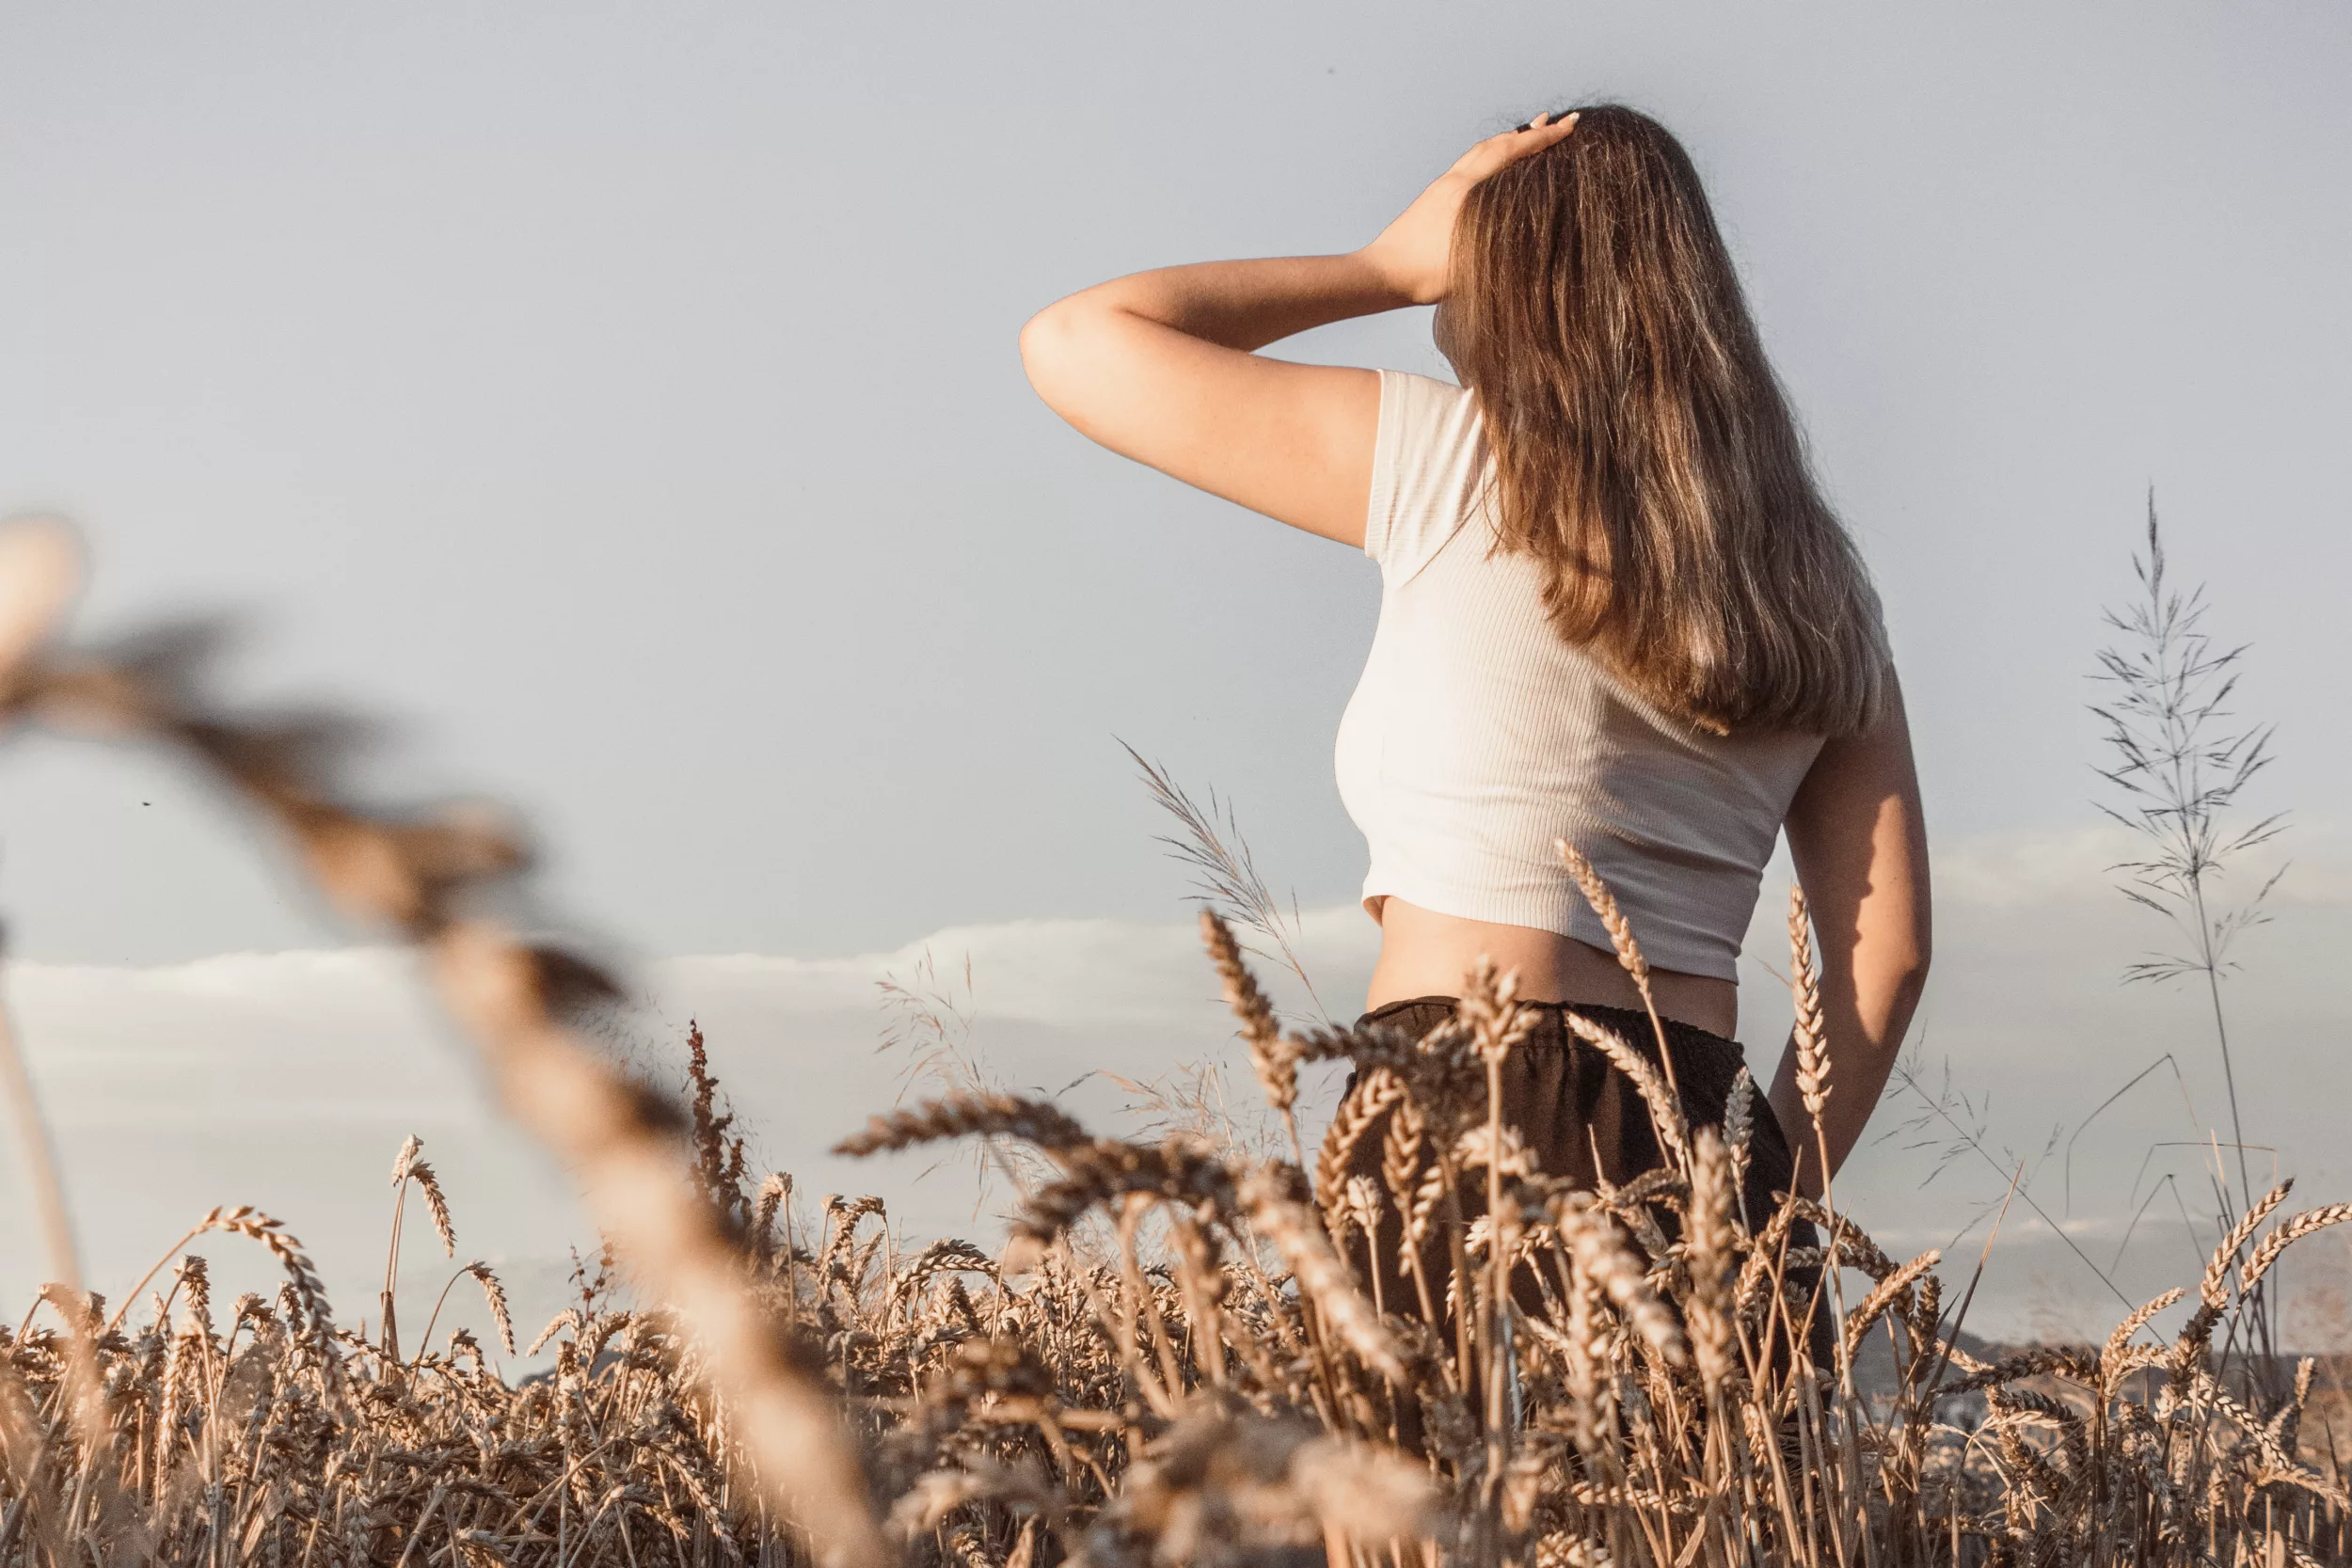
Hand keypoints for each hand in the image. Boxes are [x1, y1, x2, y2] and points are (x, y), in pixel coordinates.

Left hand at [1357, 111, 1580, 305]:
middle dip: (1529, 132)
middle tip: (1554, 120)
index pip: (1512, 152)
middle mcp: (1455, 181)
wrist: (1382, 274)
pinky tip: (1495, 163)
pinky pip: (1470, 163)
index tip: (1571, 125)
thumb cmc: (1424, 275)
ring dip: (1508, 140)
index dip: (1544, 138)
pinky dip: (1490, 154)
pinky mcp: (1434, 196)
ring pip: (1481, 151)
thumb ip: (1504, 240)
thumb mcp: (1472, 261)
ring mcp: (1442, 186)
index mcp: (1467, 191)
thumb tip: (1538, 227)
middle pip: (1497, 144)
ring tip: (1528, 132)